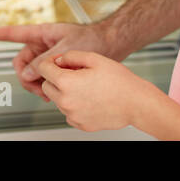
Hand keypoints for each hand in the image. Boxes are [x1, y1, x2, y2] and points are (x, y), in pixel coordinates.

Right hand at [0, 22, 116, 98]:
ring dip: (36, 83)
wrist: (109, 44)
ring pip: (31, 72)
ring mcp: (47, 54)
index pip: (11, 33)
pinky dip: (45, 85)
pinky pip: (42, 76)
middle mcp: (41, 43)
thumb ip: (44, 63)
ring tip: (49, 92)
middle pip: (20, 62)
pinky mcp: (55, 64)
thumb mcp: (65, 51)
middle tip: (38, 87)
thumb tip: (27, 74)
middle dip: (26, 76)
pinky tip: (53, 91)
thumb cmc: (91, 40)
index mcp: (41, 33)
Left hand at [36, 50, 155, 131]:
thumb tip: (59, 60)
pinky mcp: (80, 124)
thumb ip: (70, 56)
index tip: (58, 61)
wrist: (136, 103)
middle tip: (73, 73)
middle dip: (55, 77)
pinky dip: (73, 105)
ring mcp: (72, 115)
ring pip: (57, 100)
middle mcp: (66, 101)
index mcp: (66, 83)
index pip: (42, 69)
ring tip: (85, 85)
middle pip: (46, 86)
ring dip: (64, 91)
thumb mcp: (94, 58)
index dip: (50, 61)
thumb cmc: (120, 82)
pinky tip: (89, 98)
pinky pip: (68, 112)